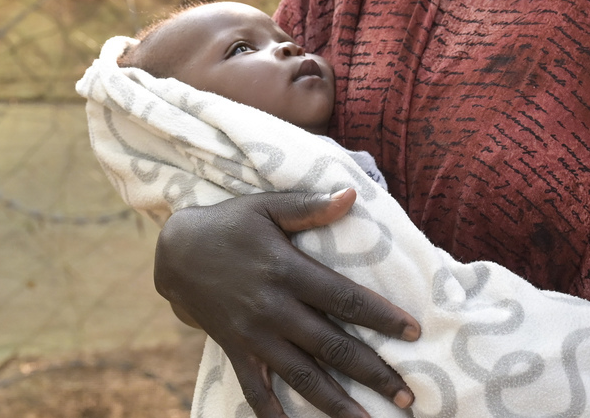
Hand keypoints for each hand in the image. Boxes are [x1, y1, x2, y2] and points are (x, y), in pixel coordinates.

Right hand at [155, 189, 421, 417]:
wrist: (175, 252)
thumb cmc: (231, 224)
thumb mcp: (268, 206)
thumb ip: (310, 205)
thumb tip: (352, 195)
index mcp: (288, 272)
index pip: (345, 299)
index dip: (382, 317)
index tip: (414, 332)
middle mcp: (274, 309)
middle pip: (332, 346)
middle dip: (372, 372)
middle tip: (407, 395)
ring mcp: (253, 336)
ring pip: (302, 376)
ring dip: (337, 403)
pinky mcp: (236, 352)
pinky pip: (255, 390)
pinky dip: (273, 415)